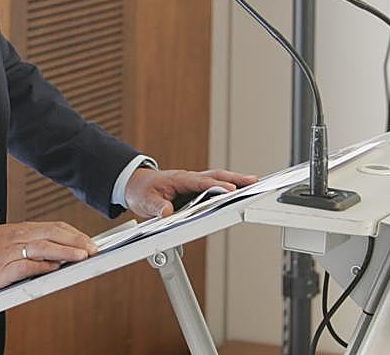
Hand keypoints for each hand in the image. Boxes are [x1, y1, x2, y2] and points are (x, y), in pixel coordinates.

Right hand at [0, 221, 97, 291]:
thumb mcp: (11, 242)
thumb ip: (33, 247)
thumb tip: (55, 257)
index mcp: (23, 230)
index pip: (55, 227)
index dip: (75, 234)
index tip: (89, 241)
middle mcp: (21, 236)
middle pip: (54, 233)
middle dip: (77, 241)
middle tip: (93, 248)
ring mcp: (13, 250)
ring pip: (45, 246)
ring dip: (66, 251)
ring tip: (82, 256)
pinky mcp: (4, 266)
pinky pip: (27, 264)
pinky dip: (43, 266)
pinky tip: (55, 269)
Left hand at [124, 168, 258, 218]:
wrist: (136, 184)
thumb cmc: (141, 190)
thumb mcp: (144, 201)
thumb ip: (156, 206)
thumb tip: (168, 212)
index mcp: (178, 179)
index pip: (200, 182)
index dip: (216, 186)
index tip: (230, 191)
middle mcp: (189, 179)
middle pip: (215, 176)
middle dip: (234, 179)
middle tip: (252, 181)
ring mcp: (193, 184)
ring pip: (217, 180)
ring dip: (234, 181)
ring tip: (252, 184)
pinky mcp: (195, 190)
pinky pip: (213, 187)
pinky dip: (227, 187)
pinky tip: (239, 192)